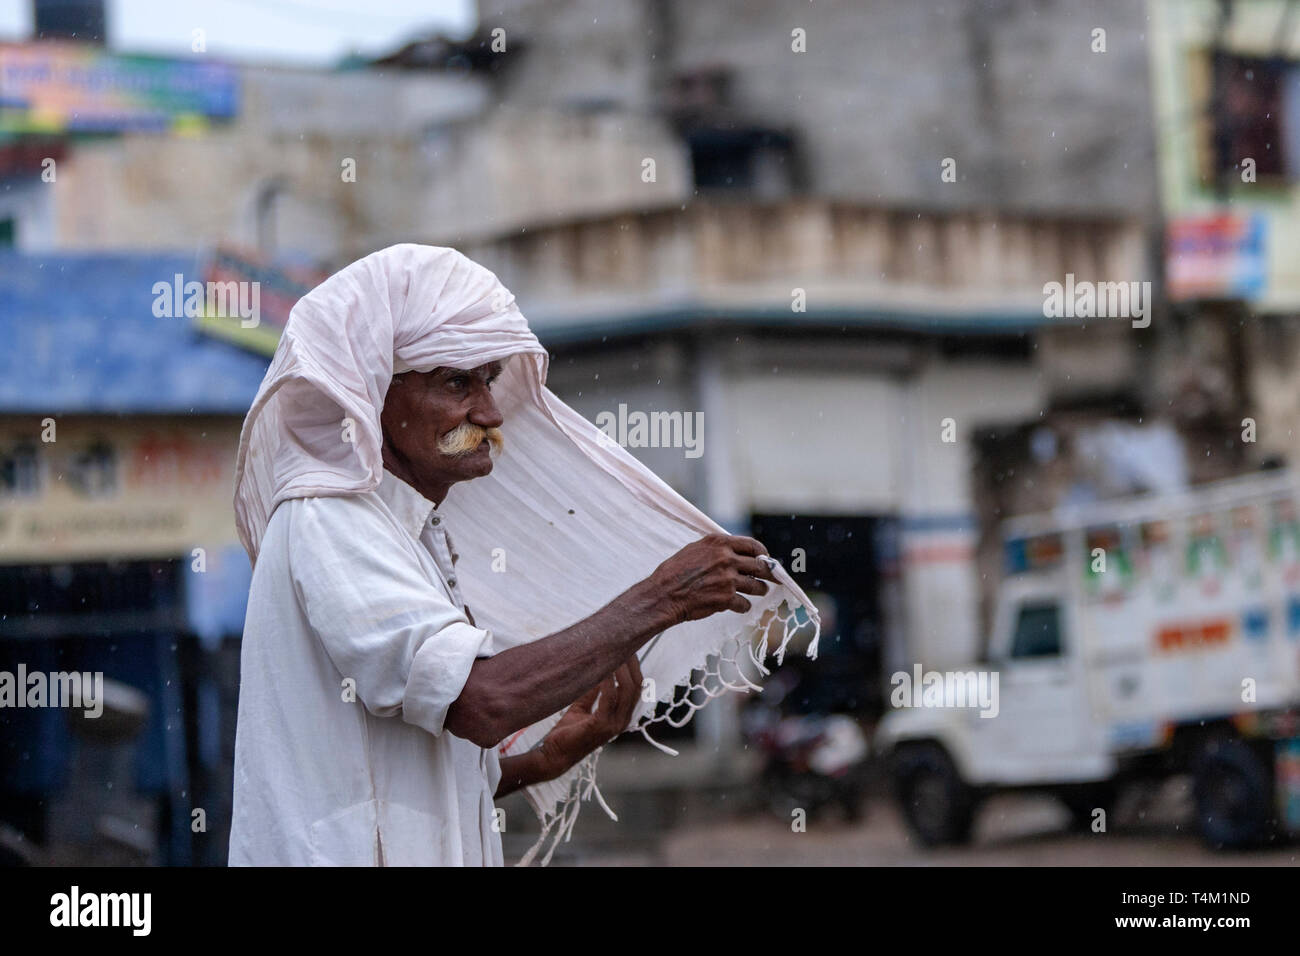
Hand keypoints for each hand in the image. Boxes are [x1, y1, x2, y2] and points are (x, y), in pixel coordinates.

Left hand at [538, 655, 644, 774]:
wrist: (555, 755)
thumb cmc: (568, 731)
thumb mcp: (583, 706)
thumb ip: (592, 691)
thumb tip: (595, 669)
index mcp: (621, 715)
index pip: (637, 687)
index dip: (633, 666)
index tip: (626, 647)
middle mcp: (622, 720)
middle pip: (636, 686)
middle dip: (631, 664)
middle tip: (621, 644)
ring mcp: (613, 725)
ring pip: (626, 690)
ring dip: (620, 669)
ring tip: (612, 652)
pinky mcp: (600, 726)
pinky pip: (609, 698)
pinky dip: (607, 681)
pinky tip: (601, 669)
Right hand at [648, 534, 776, 624]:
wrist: (664, 594)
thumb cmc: (675, 572)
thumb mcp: (695, 549)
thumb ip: (717, 548)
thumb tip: (735, 551)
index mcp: (719, 543)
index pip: (753, 545)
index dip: (764, 554)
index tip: (767, 560)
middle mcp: (726, 559)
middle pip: (760, 566)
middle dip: (769, 574)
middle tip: (773, 579)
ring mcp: (728, 579)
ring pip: (757, 586)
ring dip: (760, 590)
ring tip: (759, 591)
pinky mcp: (726, 599)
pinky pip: (744, 604)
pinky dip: (743, 606)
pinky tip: (739, 606)